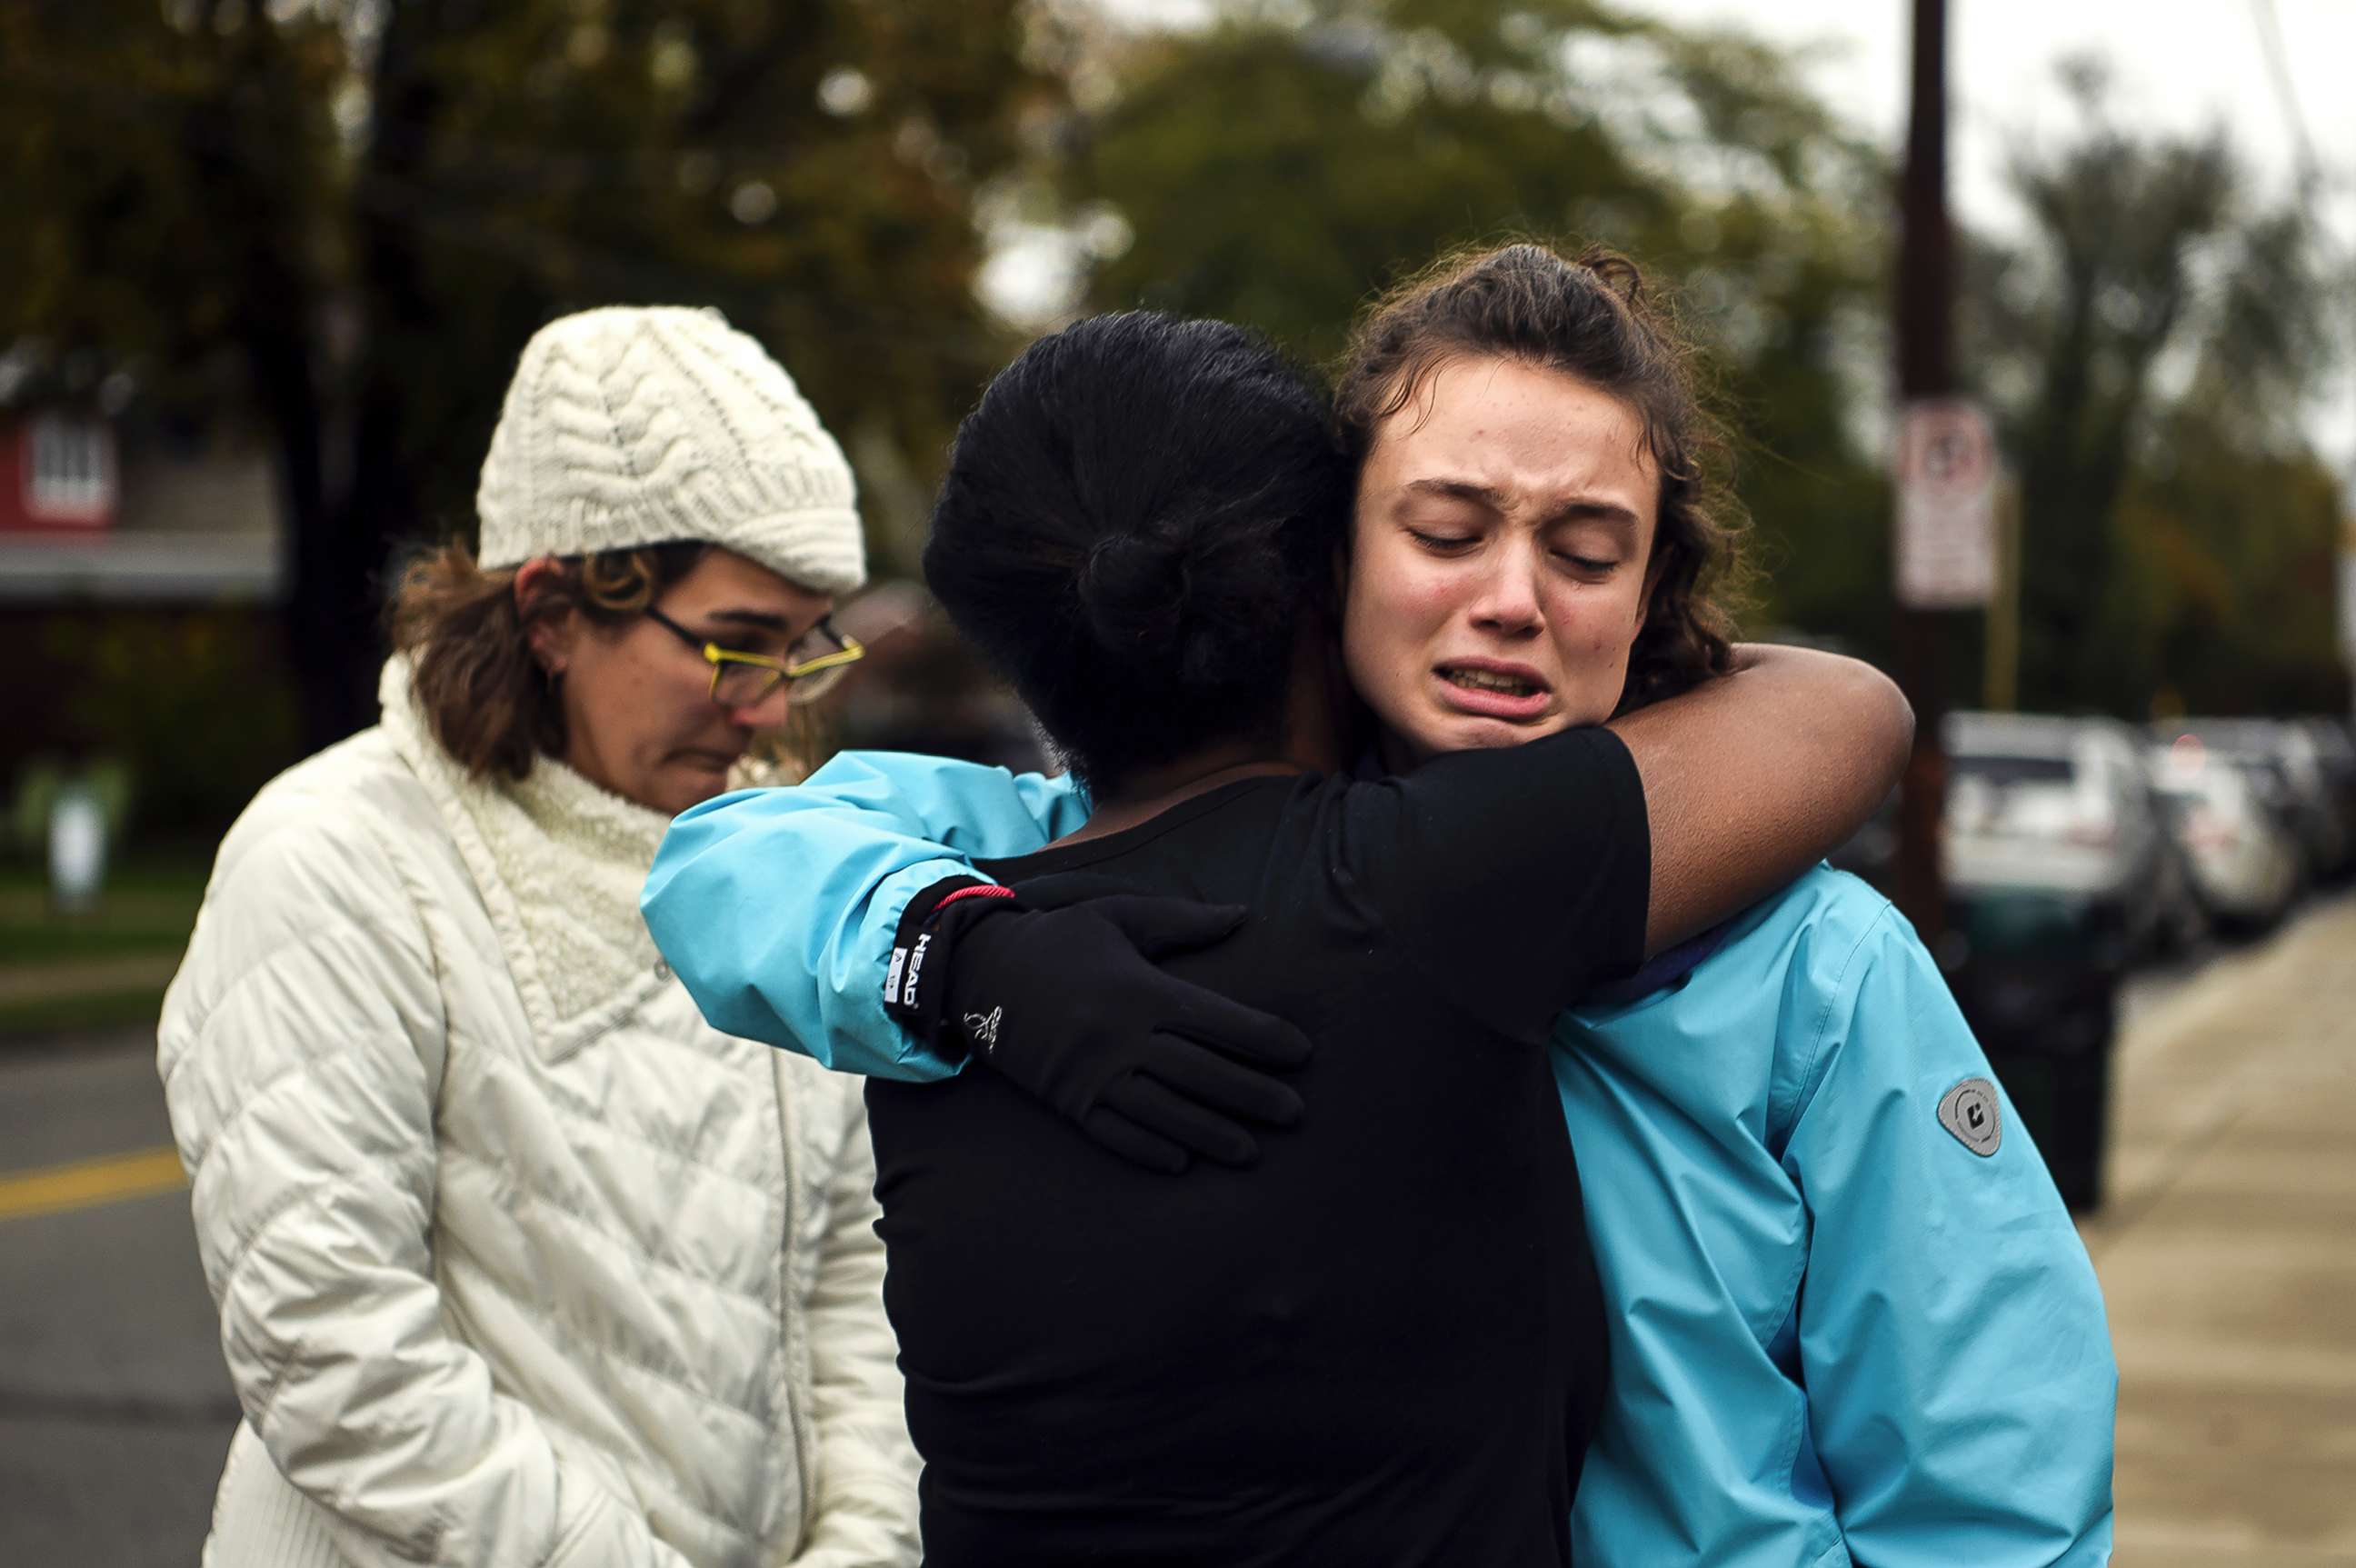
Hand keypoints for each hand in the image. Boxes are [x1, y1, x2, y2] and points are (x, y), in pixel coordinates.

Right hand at [936, 886, 1311, 1173]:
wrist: (980, 971)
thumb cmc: (1061, 939)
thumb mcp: (1120, 916)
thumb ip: (1184, 919)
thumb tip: (1244, 914)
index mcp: (1140, 989)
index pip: (1215, 1019)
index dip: (1262, 1037)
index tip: (1301, 1052)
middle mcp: (1120, 1036)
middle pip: (1198, 1072)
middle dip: (1251, 1094)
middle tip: (1295, 1113)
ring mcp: (1092, 1073)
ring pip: (1163, 1111)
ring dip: (1210, 1133)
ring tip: (1250, 1151)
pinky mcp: (1067, 1099)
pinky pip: (1113, 1132)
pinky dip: (1147, 1150)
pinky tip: (1181, 1163)